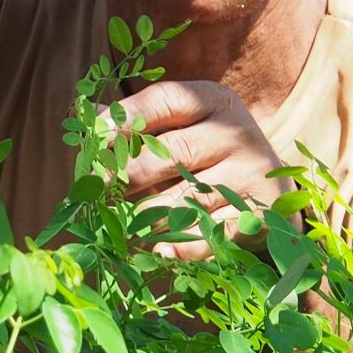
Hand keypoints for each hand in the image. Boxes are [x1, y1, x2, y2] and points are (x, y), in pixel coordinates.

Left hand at [100, 79, 291, 259]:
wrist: (269, 187)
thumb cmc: (207, 152)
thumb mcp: (180, 126)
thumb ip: (135, 121)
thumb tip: (83, 115)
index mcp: (213, 101)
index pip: (165, 100)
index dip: (127, 117)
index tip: (95, 135)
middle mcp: (236, 132)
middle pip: (173, 151)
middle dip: (129, 172)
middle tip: (95, 189)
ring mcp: (250, 174)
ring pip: (188, 198)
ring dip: (148, 215)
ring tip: (117, 225)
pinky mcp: (259, 214)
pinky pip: (213, 233)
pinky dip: (185, 246)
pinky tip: (160, 251)